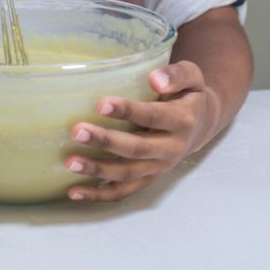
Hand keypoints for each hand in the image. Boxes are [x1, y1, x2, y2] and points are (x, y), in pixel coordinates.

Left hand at [64, 60, 217, 202]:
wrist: (199, 124)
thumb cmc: (188, 94)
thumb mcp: (192, 77)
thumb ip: (177, 75)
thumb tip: (155, 79)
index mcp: (182, 121)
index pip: (153, 117)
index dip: (128, 111)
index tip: (101, 104)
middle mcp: (171, 149)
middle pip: (136, 149)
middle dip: (105, 141)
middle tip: (77, 131)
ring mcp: (159, 168)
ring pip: (126, 174)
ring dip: (97, 170)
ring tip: (69, 162)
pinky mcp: (147, 179)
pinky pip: (123, 192)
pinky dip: (99, 195)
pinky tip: (74, 191)